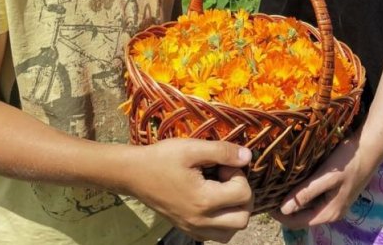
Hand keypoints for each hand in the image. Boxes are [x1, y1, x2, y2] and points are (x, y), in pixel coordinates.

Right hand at [130, 139, 252, 242]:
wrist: (135, 174)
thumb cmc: (162, 158)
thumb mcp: (192, 148)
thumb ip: (222, 152)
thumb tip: (248, 156)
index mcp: (204, 201)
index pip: (244, 194)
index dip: (238, 174)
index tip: (222, 164)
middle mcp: (201, 221)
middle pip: (243, 218)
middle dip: (242, 195)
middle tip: (226, 177)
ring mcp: (194, 229)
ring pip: (232, 231)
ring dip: (235, 210)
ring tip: (221, 190)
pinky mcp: (189, 230)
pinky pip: (217, 235)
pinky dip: (223, 221)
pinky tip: (212, 201)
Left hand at [271, 133, 373, 228]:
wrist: (370, 148)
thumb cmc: (348, 161)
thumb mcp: (326, 177)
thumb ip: (306, 193)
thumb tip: (284, 210)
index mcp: (330, 213)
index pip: (298, 222)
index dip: (280, 215)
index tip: (264, 202)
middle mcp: (332, 211)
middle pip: (302, 215)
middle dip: (284, 207)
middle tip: (268, 192)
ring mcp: (334, 201)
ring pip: (307, 205)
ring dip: (293, 198)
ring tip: (276, 185)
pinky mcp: (335, 190)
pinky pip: (314, 195)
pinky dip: (302, 191)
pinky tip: (293, 178)